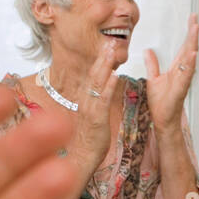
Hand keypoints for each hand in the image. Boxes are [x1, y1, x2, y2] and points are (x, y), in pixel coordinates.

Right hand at [71, 38, 121, 157]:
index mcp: (84, 99)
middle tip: (110, 42)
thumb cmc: (90, 138)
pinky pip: (103, 99)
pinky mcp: (96, 118)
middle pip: (93, 74)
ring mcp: (89, 108)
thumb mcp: (91, 114)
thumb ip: (94, 100)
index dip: (99, 60)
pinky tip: (116, 75)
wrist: (83, 156)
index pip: (91, 75)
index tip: (106, 46)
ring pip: (96, 83)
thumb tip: (100, 89)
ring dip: (105, 66)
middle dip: (102, 57)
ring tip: (112, 52)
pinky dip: (109, 86)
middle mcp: (84, 100)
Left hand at [144, 13, 198, 131]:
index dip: (188, 33)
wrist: (162, 119)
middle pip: (189, 48)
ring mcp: (183, 79)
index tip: (192, 19)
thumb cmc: (161, 102)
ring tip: (195, 30)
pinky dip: (190, 64)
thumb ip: (152, 64)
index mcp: (177, 68)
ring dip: (193, 44)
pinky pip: (187, 74)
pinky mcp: (181, 88)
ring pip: (190, 58)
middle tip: (196, 18)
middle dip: (193, 33)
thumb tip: (148, 50)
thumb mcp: (153, 79)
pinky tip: (193, 54)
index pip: (184, 46)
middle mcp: (182, 71)